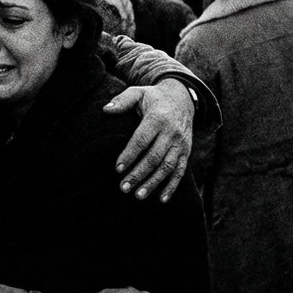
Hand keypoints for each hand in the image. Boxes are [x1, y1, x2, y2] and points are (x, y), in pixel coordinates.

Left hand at [104, 78, 193, 202]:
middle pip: (154, 157)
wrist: (182, 98)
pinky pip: (180, 171)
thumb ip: (122, 101)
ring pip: (167, 167)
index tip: (118, 169)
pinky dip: (172, 186)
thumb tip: (105, 110)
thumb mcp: (138, 93)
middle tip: (123, 187)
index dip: (130, 154)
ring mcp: (181, 143)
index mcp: (158, 118)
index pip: (142, 139)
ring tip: (138, 195)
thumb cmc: (154, 98)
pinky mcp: (186, 151)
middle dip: (139, 174)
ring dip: (153, 183)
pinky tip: (161, 199)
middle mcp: (171, 132)